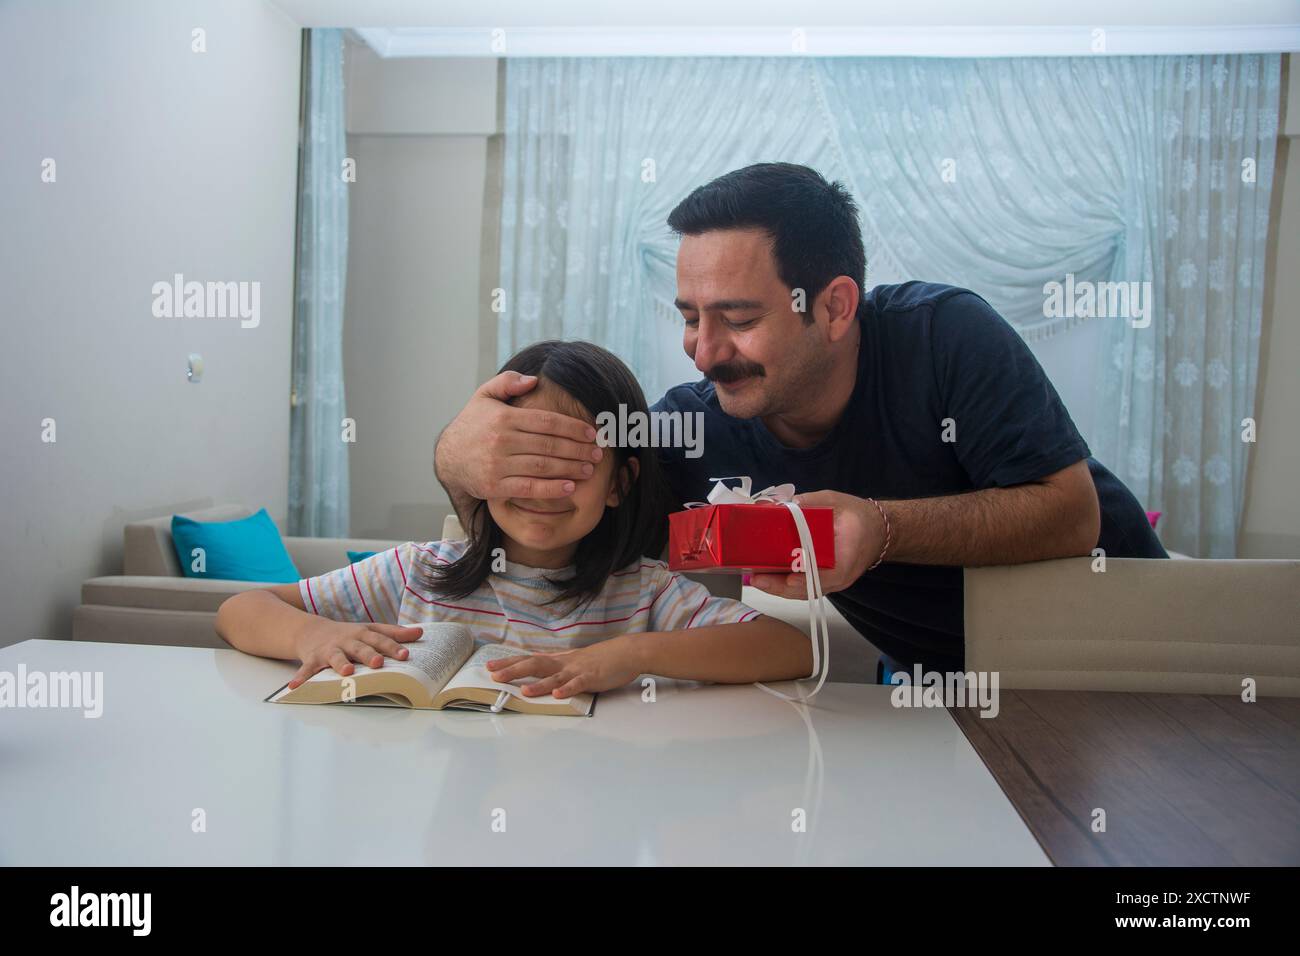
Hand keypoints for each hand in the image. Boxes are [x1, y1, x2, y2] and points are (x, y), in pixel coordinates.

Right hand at [288, 621, 424, 688]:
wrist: (310, 630)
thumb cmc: (348, 635)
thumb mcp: (371, 630)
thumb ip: (395, 633)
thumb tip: (421, 632)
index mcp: (363, 634)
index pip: (380, 639)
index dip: (393, 647)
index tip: (405, 655)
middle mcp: (346, 640)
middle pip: (360, 647)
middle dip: (369, 654)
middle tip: (378, 663)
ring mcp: (328, 650)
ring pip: (335, 656)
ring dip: (341, 663)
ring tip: (347, 672)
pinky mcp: (312, 659)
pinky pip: (306, 669)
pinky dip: (300, 678)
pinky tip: (295, 688)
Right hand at [436, 370, 603, 500]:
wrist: (448, 457)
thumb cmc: (473, 424)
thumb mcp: (484, 396)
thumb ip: (507, 382)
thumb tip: (533, 380)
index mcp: (504, 417)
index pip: (547, 421)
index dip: (573, 427)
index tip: (592, 433)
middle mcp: (501, 440)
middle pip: (549, 445)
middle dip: (578, 449)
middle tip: (598, 453)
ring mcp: (497, 464)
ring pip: (543, 466)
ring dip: (570, 468)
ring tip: (589, 469)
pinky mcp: (494, 486)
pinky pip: (529, 488)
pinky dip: (551, 489)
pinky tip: (569, 487)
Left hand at [484, 638, 643, 698]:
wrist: (626, 652)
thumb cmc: (601, 658)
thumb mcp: (575, 661)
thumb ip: (558, 668)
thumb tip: (540, 674)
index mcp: (559, 660)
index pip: (529, 660)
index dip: (509, 663)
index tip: (490, 666)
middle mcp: (564, 663)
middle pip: (535, 665)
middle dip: (514, 671)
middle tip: (494, 676)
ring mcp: (577, 670)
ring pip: (554, 677)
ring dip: (538, 684)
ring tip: (522, 691)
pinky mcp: (592, 678)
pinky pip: (578, 684)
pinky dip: (567, 689)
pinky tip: (557, 694)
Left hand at [749, 490, 886, 599]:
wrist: (875, 530)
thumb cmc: (856, 515)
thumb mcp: (835, 501)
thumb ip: (812, 501)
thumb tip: (783, 503)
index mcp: (849, 555)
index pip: (832, 575)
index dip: (810, 580)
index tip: (791, 579)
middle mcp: (841, 575)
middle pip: (811, 589)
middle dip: (782, 586)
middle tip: (757, 578)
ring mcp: (832, 581)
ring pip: (804, 591)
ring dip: (779, 588)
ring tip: (755, 579)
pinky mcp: (823, 580)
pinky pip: (803, 587)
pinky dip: (784, 585)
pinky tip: (765, 578)